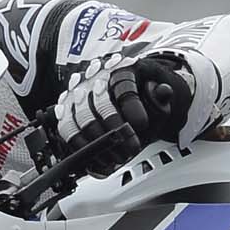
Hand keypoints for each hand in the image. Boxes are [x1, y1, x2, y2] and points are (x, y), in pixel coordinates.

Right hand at [52, 54, 193, 176]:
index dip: (132, 107)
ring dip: (99, 143)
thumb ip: (161, 97)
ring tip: (117, 158)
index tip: (142, 125)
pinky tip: (98, 159)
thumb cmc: (140, 101)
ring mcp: (77, 94)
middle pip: (99, 102)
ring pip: (81, 118)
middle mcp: (94, 78)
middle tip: (131, 149)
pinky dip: (81, 148)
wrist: (124, 101)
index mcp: (119, 69)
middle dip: (116, 131)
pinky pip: (67, 129)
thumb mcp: (156, 97)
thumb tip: (164, 91)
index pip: (122, 86)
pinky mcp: (66, 111)